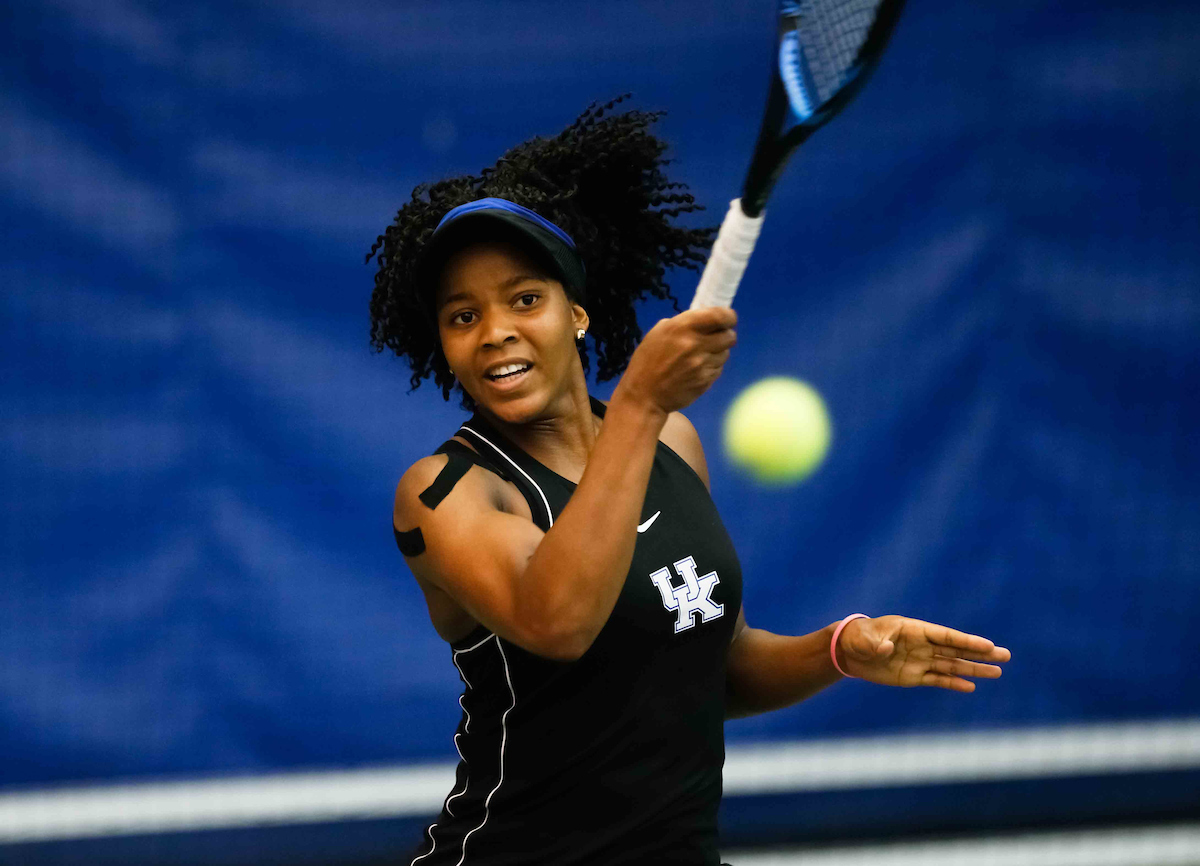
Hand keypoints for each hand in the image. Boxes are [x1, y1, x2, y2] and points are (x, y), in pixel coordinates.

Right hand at [614, 307, 736, 414]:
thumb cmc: (647, 361)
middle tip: (715, 339)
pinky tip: (697, 370)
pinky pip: (719, 369)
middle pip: (730, 336)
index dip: (728, 317)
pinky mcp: (706, 380)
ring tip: (701, 357)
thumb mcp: (659, 333)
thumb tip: (704, 321)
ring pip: (726, 353)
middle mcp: (696, 344)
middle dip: (725, 336)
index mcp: (683, 327)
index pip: (720, 316)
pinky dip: (712, 368)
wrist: (644, 395)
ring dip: (718, 353)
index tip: (727, 320)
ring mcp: (703, 364)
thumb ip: (683, 324)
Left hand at [835, 615, 1009, 691]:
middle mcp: (922, 645)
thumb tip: (886, 649)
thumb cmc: (857, 638)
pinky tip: (971, 686)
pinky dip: (953, 683)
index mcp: (915, 630)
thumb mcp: (865, 638)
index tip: (988, 645)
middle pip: (956, 650)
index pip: (946, 636)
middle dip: (980, 654)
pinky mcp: (913, 676)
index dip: (967, 641)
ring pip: (951, 666)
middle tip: (1005, 656)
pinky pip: (937, 679)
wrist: (848, 652)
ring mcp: (920, 661)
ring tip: (997, 672)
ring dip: (973, 669)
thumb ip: (876, 643)